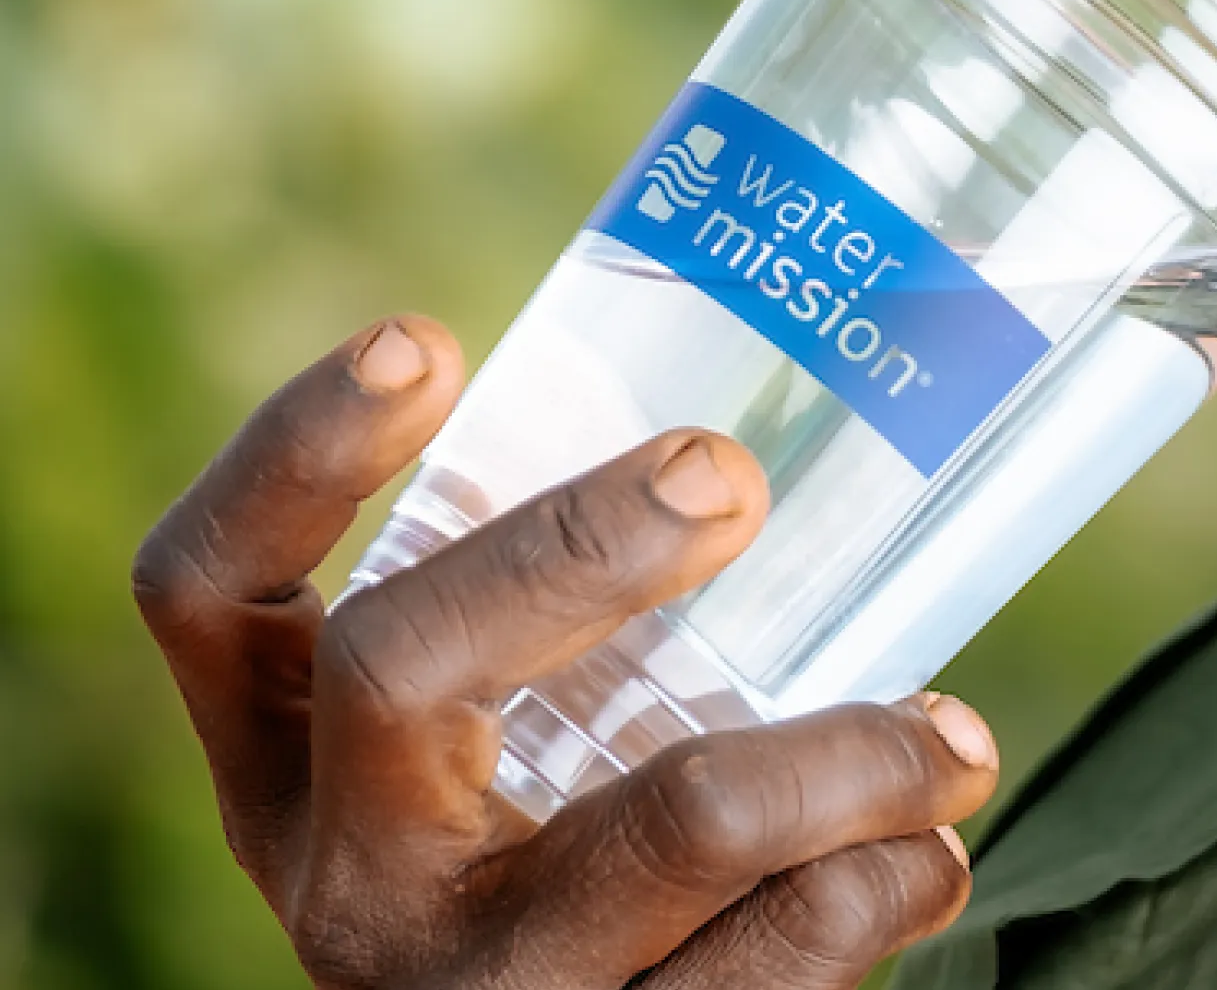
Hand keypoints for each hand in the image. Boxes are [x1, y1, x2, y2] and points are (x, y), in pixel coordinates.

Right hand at [133, 316, 997, 988]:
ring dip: (849, 753)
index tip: (422, 339)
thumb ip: (565, 633)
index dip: (294, 456)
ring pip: (678, 823)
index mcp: (299, 771)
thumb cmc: (571, 880)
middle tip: (727, 475)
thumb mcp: (501, 768)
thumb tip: (748, 449)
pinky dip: (893, 878)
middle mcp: (355, 881)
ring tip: (951, 734)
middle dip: (575, 545)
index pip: (212, 591)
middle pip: (401, 663)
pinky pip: (788, 953)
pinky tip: (925, 849)